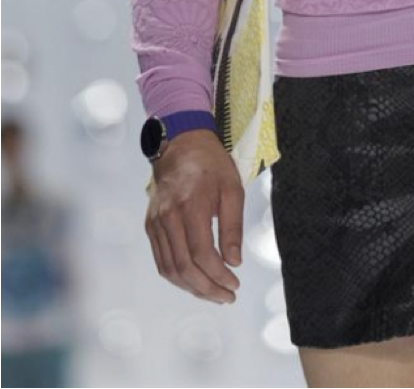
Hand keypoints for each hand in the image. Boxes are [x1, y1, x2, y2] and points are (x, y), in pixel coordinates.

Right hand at [144, 129, 243, 303]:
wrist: (180, 145)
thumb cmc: (212, 165)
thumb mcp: (232, 189)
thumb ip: (232, 227)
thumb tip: (234, 262)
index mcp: (190, 206)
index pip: (201, 254)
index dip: (218, 276)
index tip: (235, 285)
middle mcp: (168, 218)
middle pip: (183, 267)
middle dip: (206, 288)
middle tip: (227, 297)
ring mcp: (155, 223)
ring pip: (169, 269)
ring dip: (191, 287)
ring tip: (213, 294)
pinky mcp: (150, 226)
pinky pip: (161, 260)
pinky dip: (177, 276)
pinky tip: (195, 281)